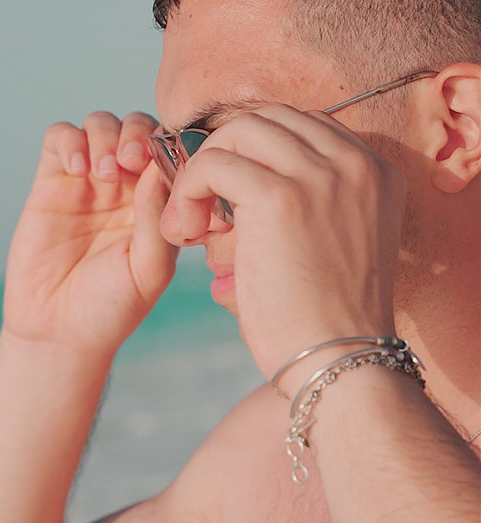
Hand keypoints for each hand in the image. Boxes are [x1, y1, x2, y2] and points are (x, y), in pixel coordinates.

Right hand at [3, 111, 176, 358]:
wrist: (60, 331)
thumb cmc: (113, 307)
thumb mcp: (149, 267)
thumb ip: (155, 216)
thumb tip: (159, 164)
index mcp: (157, 206)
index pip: (170, 154)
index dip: (170, 147)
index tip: (163, 165)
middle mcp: (126, 189)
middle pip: (137, 129)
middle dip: (137, 134)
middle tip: (131, 160)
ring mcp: (89, 184)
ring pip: (101, 125)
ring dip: (105, 135)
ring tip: (104, 173)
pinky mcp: (52, 184)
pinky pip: (60, 138)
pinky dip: (70, 140)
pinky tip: (76, 168)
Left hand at [165, 104, 404, 377]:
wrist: (342, 363)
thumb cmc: (327, 317)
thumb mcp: (331, 243)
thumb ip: (303, 202)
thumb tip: (235, 183)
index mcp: (372, 173)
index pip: (298, 130)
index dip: (251, 153)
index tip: (224, 191)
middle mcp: (354, 164)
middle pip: (266, 121)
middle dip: (224, 154)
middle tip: (199, 204)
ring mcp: (321, 176)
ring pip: (237, 133)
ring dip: (201, 172)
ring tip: (190, 224)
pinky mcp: (281, 198)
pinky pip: (214, 163)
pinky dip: (188, 189)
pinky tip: (186, 231)